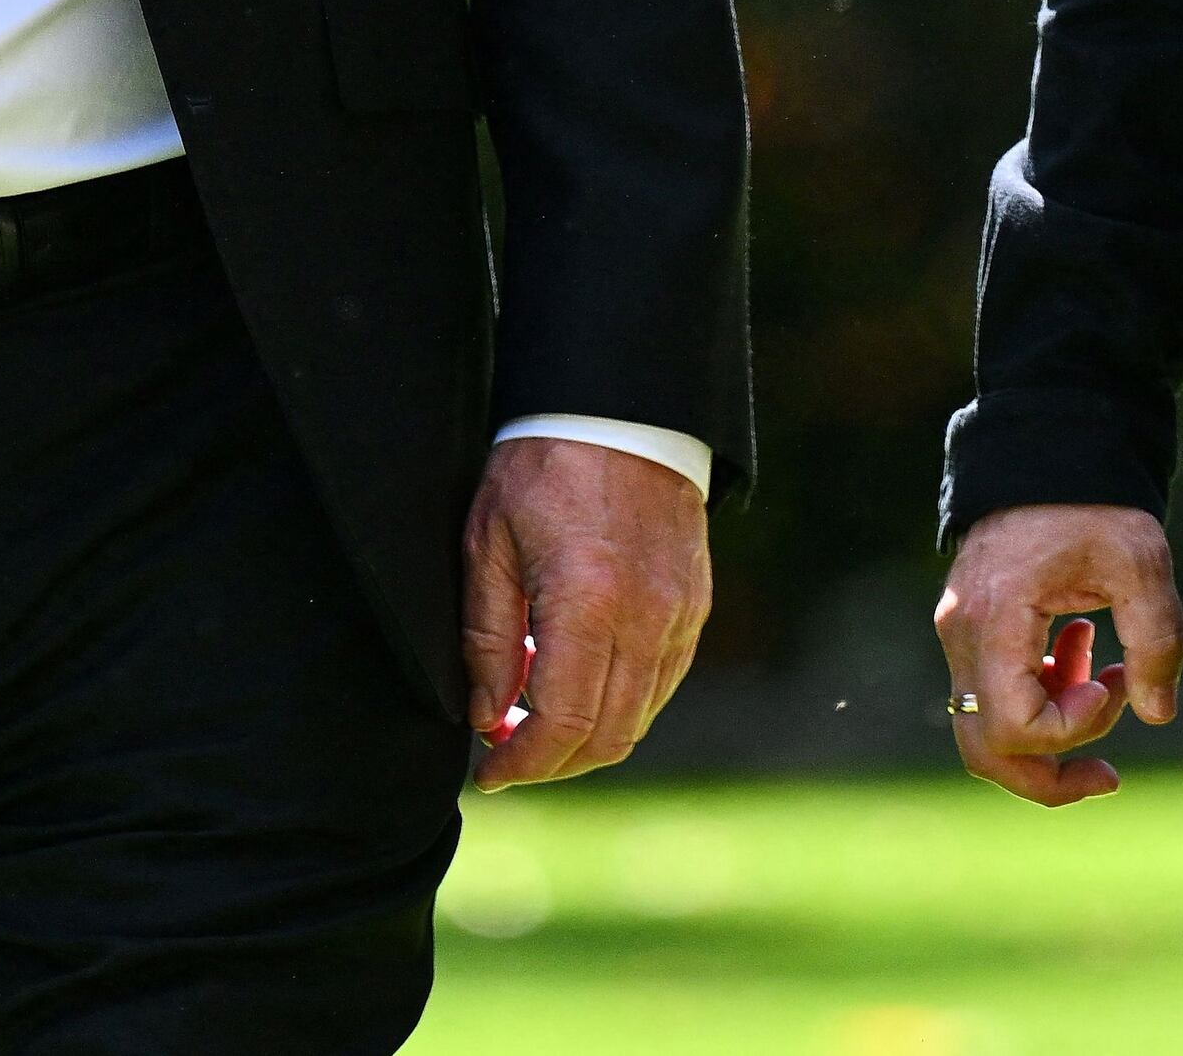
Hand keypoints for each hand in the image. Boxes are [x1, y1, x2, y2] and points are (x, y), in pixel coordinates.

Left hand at [460, 437, 712, 788]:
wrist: (622, 408)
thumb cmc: (543, 466)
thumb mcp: (489, 543)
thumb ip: (488, 639)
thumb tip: (488, 718)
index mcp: (588, 602)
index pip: (563, 724)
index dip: (523, 764)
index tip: (489, 773)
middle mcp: (646, 619)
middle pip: (606, 737)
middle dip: (552, 764)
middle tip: (507, 756)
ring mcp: (680, 615)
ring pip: (638, 718)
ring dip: (587, 738)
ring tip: (537, 718)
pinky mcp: (695, 606)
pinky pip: (661, 683)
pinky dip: (620, 704)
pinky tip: (581, 682)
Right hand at [932, 504, 1182, 807]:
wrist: (1048, 451)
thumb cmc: (1092, 502)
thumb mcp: (1140, 562)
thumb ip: (1157, 640)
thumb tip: (1157, 713)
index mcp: (994, 620)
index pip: (1014, 726)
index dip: (1071, 728)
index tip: (1114, 682)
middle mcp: (962, 635)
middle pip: (984, 749)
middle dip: (1049, 775)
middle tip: (1108, 774)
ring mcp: (960, 634)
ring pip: (986, 729)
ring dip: (1051, 733)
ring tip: (1109, 687)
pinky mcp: (973, 630)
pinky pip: (995, 694)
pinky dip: (1041, 700)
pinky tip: (1085, 657)